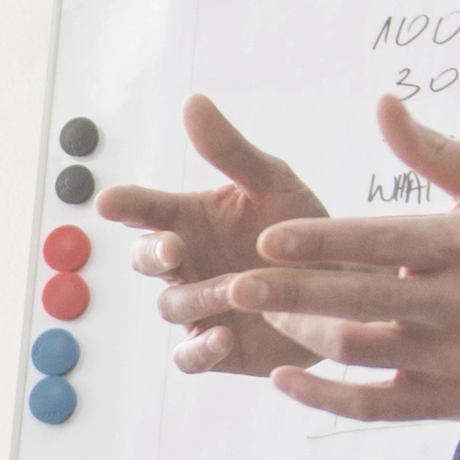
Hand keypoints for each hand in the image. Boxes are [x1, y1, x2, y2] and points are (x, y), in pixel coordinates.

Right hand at [91, 95, 336, 378]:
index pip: (147, 209)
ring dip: (195, 297)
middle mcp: (190, 263)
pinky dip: (201, 350)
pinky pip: (191, 356)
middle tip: (174, 248)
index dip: (126, 204)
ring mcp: (201, 307)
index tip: (109, 201)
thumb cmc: (305, 232)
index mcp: (193, 219)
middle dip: (152, 254)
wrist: (349, 288)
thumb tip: (193, 103)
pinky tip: (224, 334)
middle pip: (145, 259)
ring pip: (172, 306)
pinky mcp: (219, 347)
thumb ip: (231, 150)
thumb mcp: (274, 183)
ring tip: (229, 290)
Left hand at [212, 95, 459, 425]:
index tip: (267, 238)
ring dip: (302, 336)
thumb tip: (381, 102)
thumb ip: (432, 150)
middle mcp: (459, 301)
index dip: (322, 241)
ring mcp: (456, 356)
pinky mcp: (452, 401)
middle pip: (361, 298)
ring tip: (260, 317)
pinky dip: (326, 397)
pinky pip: (377, 405)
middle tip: (232, 285)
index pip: (381, 240)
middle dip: (292, 293)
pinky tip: (284, 378)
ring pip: (362, 350)